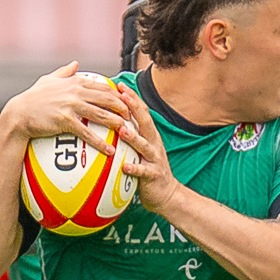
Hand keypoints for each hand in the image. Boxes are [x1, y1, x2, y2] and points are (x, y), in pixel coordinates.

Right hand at [0, 63, 129, 155]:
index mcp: (76, 82)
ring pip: (102, 114)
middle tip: (133, 117)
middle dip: (123, 107)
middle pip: (108, 99)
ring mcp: (71, 106)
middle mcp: (76, 92)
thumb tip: (75, 63)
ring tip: (127, 132)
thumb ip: (64, 72)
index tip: (128, 102)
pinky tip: (109, 151)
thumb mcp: (48, 80)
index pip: (104, 86)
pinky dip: (100, 142)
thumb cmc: (33, 98)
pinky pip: (87, 133)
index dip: (118, 94)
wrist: (19, 114)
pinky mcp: (65, 121)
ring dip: (117, 123)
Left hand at [114, 83, 178, 213]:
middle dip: (134, 107)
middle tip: (122, 95)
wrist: (167, 194)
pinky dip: (134, 169)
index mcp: (149, 136)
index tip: (120, 85)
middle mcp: (154, 143)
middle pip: (145, 122)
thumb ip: (130, 136)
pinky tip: (124, 167)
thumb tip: (113, 123)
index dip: (132, 98)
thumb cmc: (148, 170)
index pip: (141, 112)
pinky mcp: (154, 175)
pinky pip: (143, 172)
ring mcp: (155, 159)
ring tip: (122, 129)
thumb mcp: (139, 150)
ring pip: (144, 145)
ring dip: (133, 137)